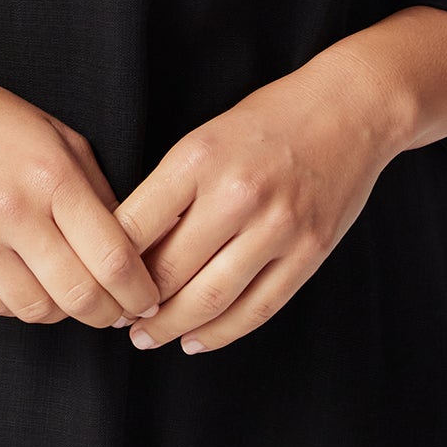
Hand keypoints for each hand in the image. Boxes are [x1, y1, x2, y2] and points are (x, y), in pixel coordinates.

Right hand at [0, 56, 162, 329]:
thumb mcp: (58, 136)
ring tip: (69, 295)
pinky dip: (19, 303)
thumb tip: (134, 249)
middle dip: (108, 314)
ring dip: (62, 311)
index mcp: (51, 175)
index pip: (113, 257)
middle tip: (117, 312)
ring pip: (36, 310)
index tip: (148, 301)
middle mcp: (12, 210)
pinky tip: (27, 282)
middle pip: (79, 296)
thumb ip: (97, 191)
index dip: (140, 292)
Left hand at [109, 48, 403, 354]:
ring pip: (209, 300)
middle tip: (116, 319)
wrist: (350, 107)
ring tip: (148, 337)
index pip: (135, 228)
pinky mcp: (309, 252)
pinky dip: (221, 333)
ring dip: (170, 328)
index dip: (108, 266)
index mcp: (199, 158)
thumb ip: (172, 189)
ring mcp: (277, 227)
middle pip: (168, 272)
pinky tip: (196, 339)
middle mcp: (237, 194)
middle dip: (135, 306)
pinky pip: (256, 309)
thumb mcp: (207, 136)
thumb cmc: (268, 119)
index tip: (96, 281)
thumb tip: (128, 248)